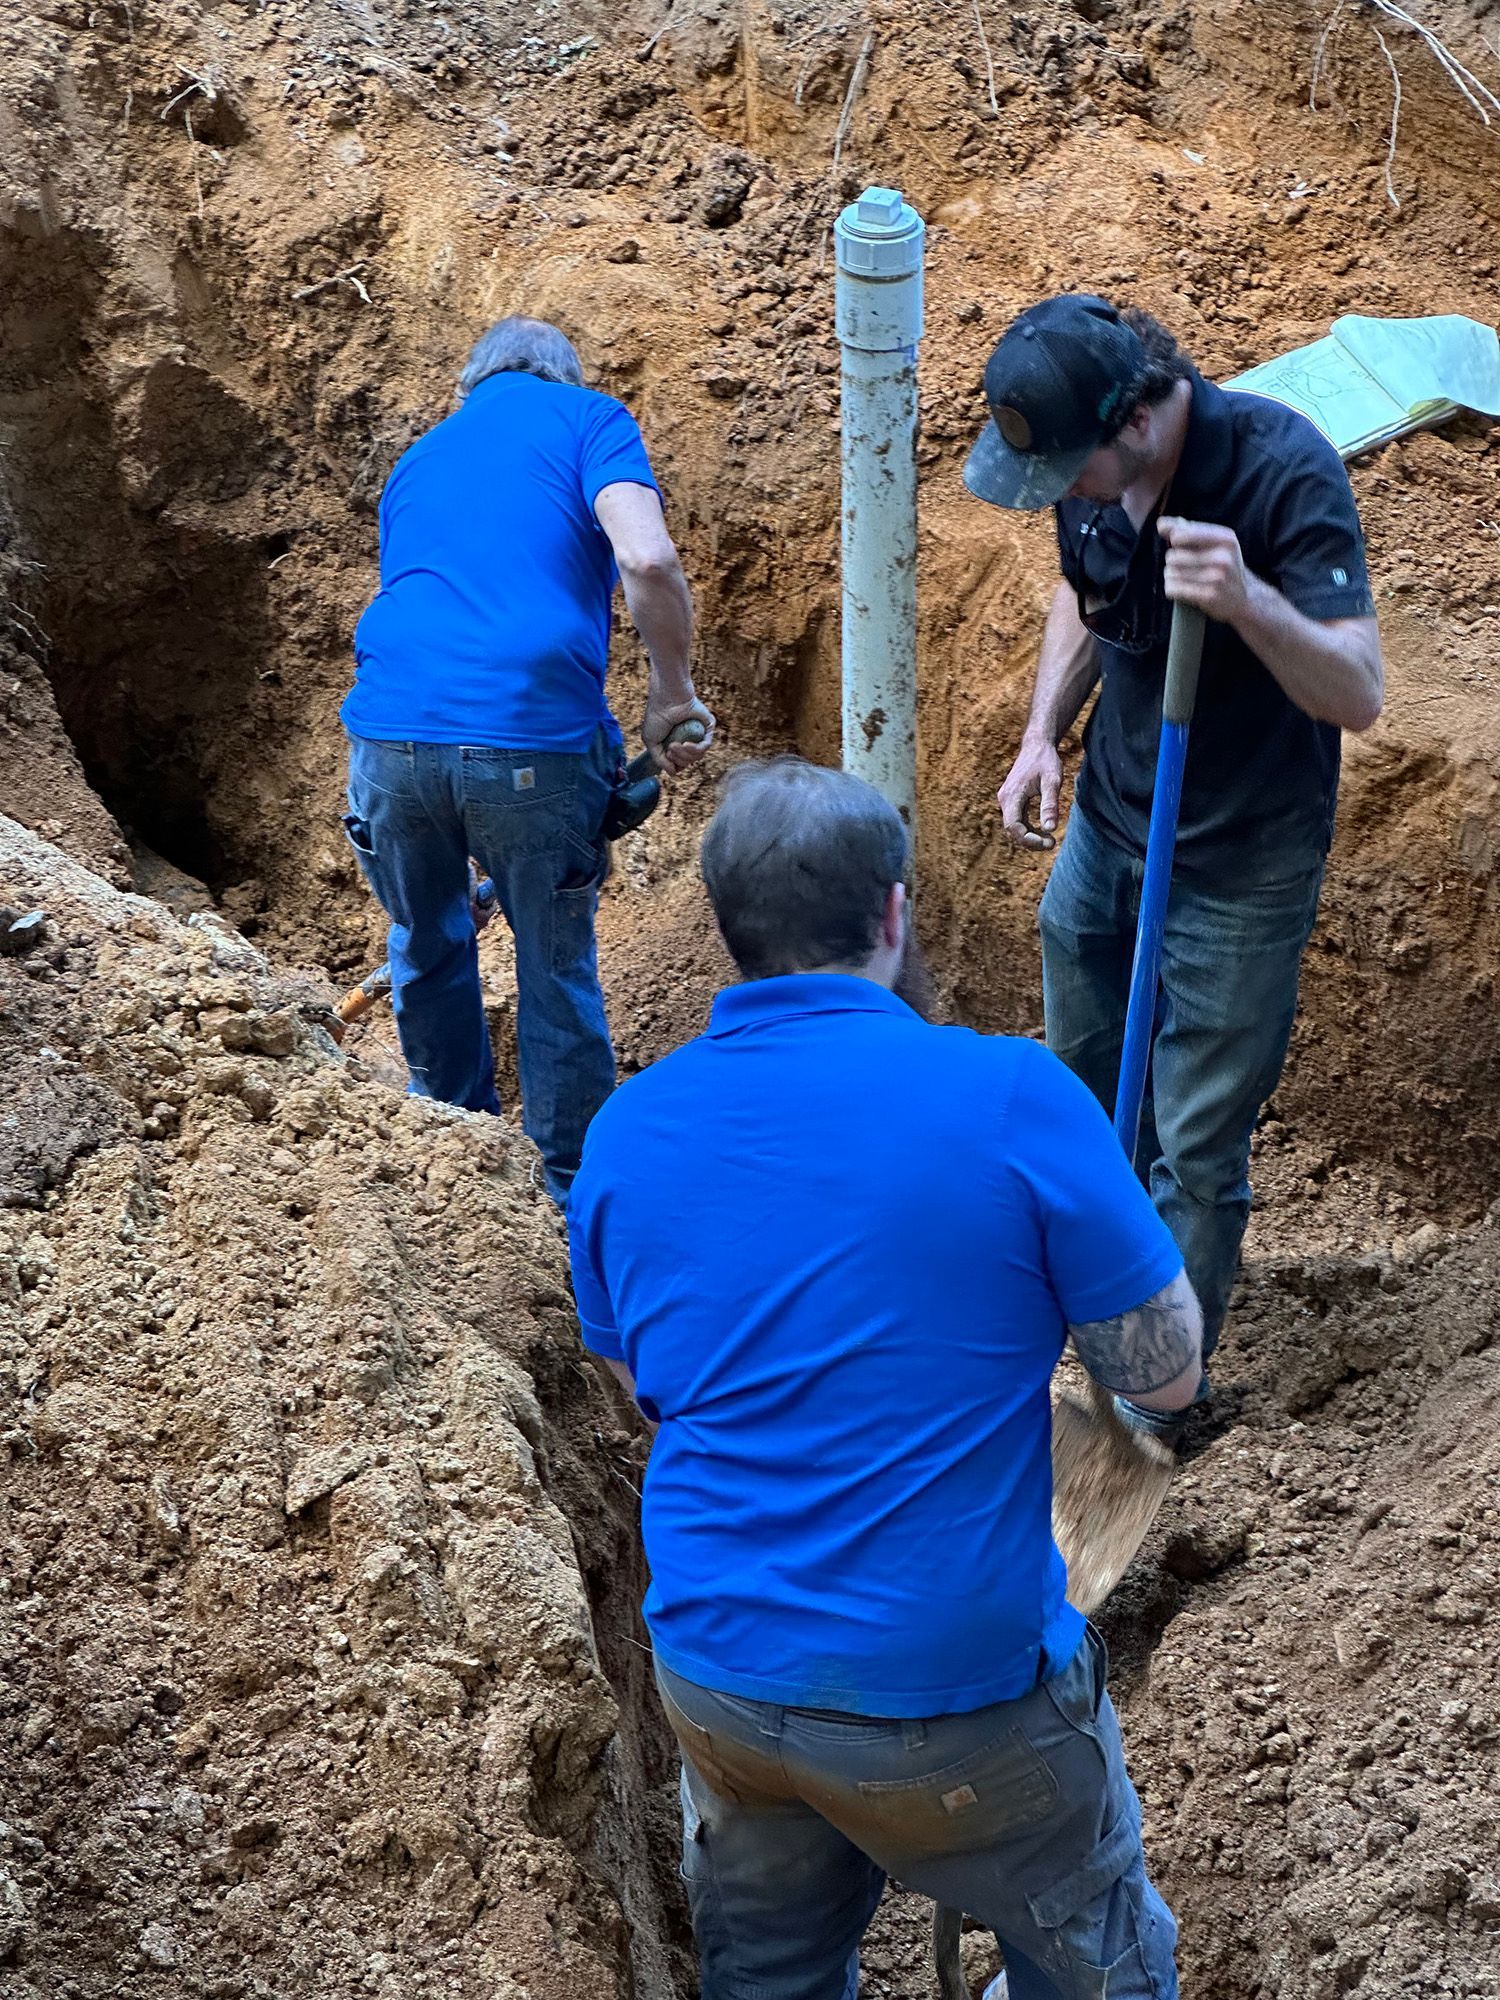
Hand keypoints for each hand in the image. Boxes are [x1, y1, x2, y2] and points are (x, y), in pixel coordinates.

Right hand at [643, 691, 715, 774]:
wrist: (666, 699)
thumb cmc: (656, 716)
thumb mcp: (651, 742)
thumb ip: (660, 760)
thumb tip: (673, 773)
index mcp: (676, 743)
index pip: (680, 764)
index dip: (673, 764)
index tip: (666, 754)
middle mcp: (688, 739)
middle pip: (689, 762)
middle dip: (678, 760)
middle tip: (670, 748)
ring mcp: (698, 734)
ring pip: (697, 757)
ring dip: (684, 755)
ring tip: (674, 745)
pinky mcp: (707, 728)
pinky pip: (705, 747)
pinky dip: (694, 749)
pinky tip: (685, 744)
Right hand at [997, 736, 1064, 850]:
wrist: (1037, 744)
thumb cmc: (1046, 760)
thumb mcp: (1052, 781)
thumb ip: (1050, 804)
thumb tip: (1050, 829)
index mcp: (1012, 796)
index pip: (1014, 827)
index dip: (1029, 839)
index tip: (1050, 841)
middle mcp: (1005, 799)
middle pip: (1011, 830)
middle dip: (1030, 841)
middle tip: (1052, 843)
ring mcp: (1006, 799)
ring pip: (1013, 827)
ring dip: (1029, 837)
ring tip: (1049, 840)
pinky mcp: (1011, 799)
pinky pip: (1016, 820)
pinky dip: (1028, 829)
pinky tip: (1042, 831)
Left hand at [1158, 517, 1251, 624]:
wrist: (1244, 597)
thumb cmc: (1222, 566)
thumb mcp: (1213, 543)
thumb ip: (1186, 530)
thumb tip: (1161, 524)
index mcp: (1225, 538)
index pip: (1180, 535)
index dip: (1175, 541)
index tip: (1181, 546)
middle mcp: (1223, 557)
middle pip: (1173, 556)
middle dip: (1173, 562)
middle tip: (1185, 567)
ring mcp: (1217, 577)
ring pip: (1171, 573)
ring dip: (1171, 577)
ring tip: (1185, 579)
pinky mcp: (1208, 596)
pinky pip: (1173, 589)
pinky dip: (1172, 589)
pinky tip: (1182, 590)